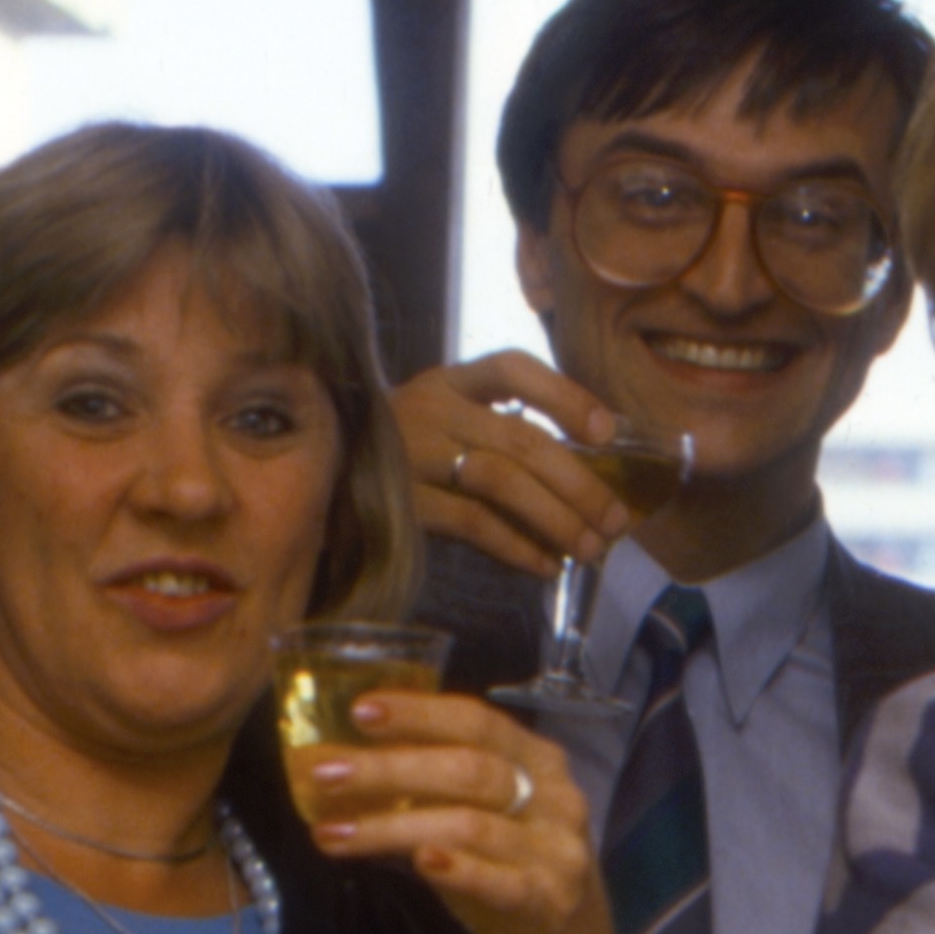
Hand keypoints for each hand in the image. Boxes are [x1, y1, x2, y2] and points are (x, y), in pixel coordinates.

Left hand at [297, 690, 625, 933]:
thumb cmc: (509, 880)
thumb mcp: (481, 823)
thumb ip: (435, 793)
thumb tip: (346, 764)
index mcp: (540, 765)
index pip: (478, 722)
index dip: (419, 713)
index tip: (359, 710)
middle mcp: (557, 801)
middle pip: (469, 769)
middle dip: (389, 768)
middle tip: (323, 773)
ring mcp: (558, 853)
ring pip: (470, 824)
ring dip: (392, 827)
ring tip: (331, 833)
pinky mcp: (550, 905)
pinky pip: (500, 882)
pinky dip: (459, 869)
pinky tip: (419, 864)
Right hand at [398, 352, 634, 576]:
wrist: (317, 479)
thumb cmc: (400, 452)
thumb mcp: (443, 422)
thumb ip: (498, 432)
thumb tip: (589, 471)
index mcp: (448, 381)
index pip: (512, 368)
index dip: (564, 396)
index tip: (606, 431)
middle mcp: (429, 409)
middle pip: (520, 439)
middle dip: (580, 483)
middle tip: (617, 519)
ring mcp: (411, 455)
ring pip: (502, 482)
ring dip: (557, 518)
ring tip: (591, 548)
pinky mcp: (401, 503)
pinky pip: (473, 524)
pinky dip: (518, 547)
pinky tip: (547, 565)